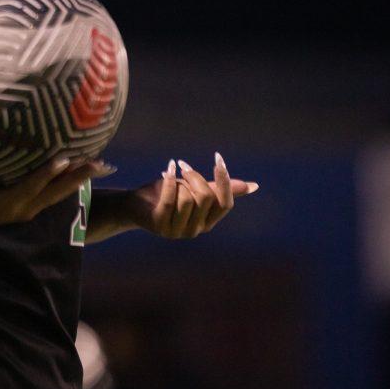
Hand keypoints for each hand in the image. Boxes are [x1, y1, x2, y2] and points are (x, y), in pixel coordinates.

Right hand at [0, 154, 115, 229]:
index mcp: (10, 203)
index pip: (33, 186)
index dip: (48, 174)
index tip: (64, 159)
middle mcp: (25, 208)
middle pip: (56, 192)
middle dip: (78, 177)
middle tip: (99, 163)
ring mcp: (32, 208)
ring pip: (61, 193)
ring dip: (80, 179)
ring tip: (101, 165)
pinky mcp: (34, 204)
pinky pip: (57, 192)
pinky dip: (71, 181)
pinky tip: (84, 170)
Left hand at [126, 153, 258, 239]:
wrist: (135, 205)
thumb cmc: (168, 195)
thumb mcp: (196, 190)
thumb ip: (221, 189)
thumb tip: (254, 186)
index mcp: (208, 222)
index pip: (225, 203)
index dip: (224, 180)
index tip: (217, 158)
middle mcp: (196, 230)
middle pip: (206, 197)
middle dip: (196, 176)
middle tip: (183, 166)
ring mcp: (177, 231)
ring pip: (188, 198)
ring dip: (179, 181)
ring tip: (170, 177)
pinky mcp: (159, 225)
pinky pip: (170, 200)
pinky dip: (168, 181)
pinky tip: (165, 170)